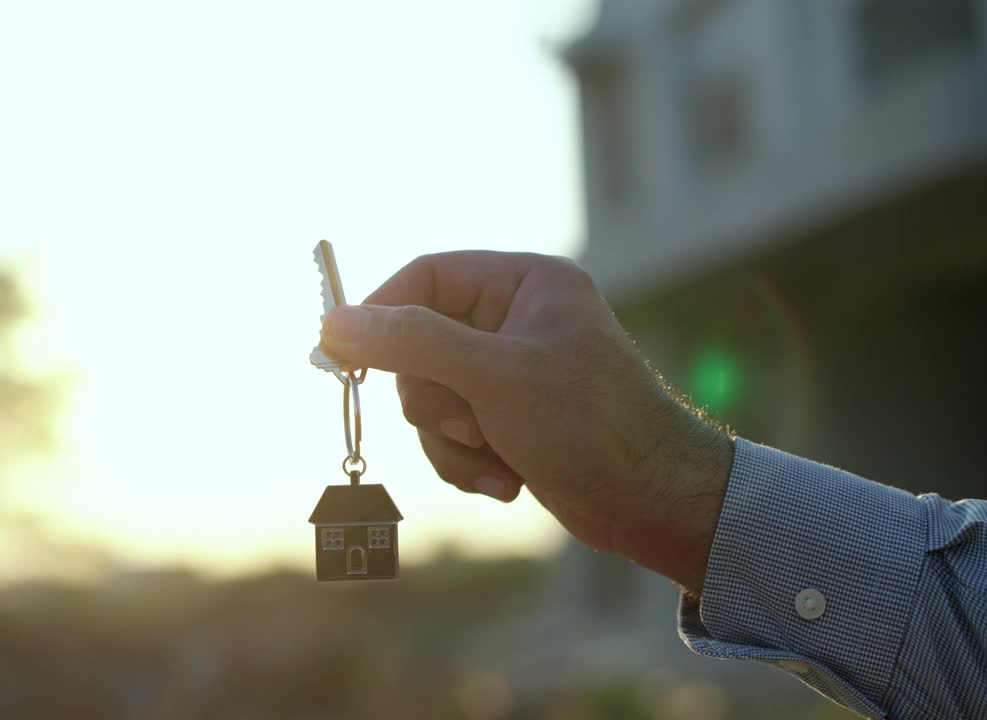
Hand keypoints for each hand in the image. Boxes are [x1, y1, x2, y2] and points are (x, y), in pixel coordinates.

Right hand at [321, 251, 732, 591]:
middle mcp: (517, 320)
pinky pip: (452, 433)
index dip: (381, 314)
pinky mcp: (510, 420)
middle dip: (435, 400)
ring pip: (430, 397)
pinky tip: (508, 481)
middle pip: (419, 345)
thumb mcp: (493, 375)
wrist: (652, 503)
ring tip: (498, 460)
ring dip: (452, 440)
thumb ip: (411, 342)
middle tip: (469, 424)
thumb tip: (334, 322)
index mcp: (525, 282)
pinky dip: (468, 462)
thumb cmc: (588, 425)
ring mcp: (512, 373)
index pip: (426, 276)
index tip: (341, 355)